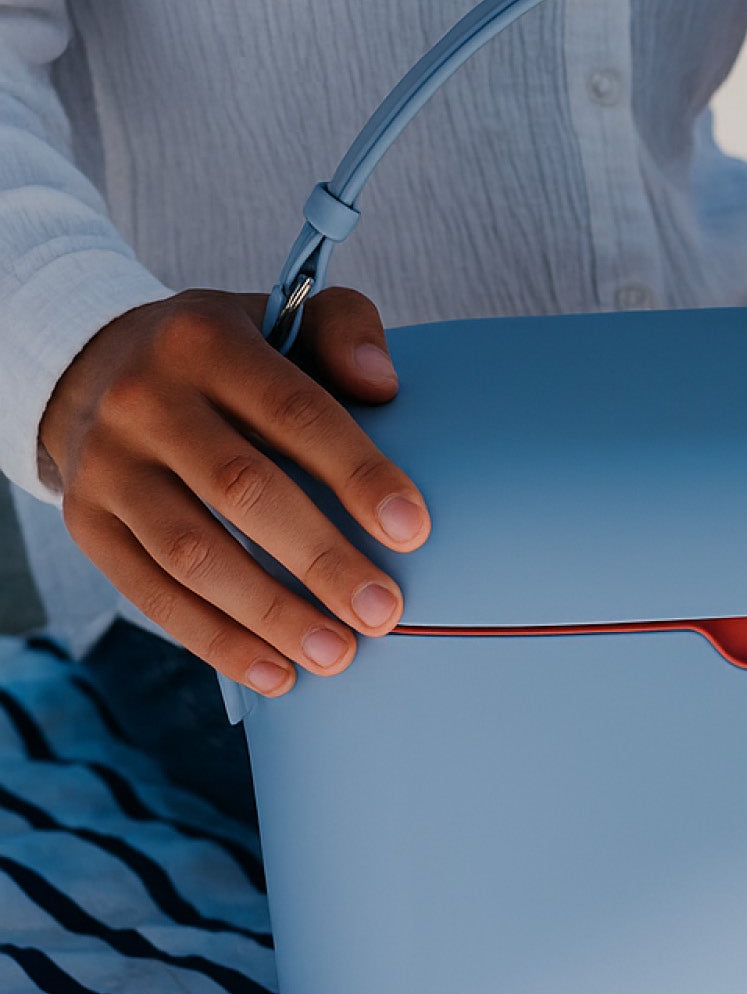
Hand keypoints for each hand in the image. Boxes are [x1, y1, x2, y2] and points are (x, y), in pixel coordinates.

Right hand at [38, 288, 430, 696]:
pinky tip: (277, 674)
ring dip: (270, 614)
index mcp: (204, 341)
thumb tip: (384, 385)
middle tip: (384, 611)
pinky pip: (151, 594)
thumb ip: (345, 332)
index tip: (413, 530)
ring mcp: (107, 465)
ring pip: (191, 554)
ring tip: (338, 655)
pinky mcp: (87, 522)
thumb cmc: (230, 356)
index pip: (293, 409)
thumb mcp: (284, 320)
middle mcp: (144, 399)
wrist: (98, 367)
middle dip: (320, 558)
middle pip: (242, 489)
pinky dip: (217, 641)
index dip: (356, 471)